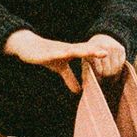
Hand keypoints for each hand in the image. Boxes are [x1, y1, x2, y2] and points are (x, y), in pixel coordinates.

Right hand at [2, 29, 122, 93]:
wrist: (27, 45)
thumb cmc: (46, 54)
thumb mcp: (59, 68)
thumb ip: (70, 77)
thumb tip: (79, 90)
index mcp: (70, 51)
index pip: (86, 52)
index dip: (97, 53)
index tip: (109, 55)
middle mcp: (65, 48)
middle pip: (81, 49)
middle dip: (93, 50)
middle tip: (105, 52)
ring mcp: (55, 49)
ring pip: (69, 49)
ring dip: (79, 50)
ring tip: (89, 51)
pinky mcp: (44, 52)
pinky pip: (52, 53)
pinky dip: (57, 53)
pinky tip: (63, 54)